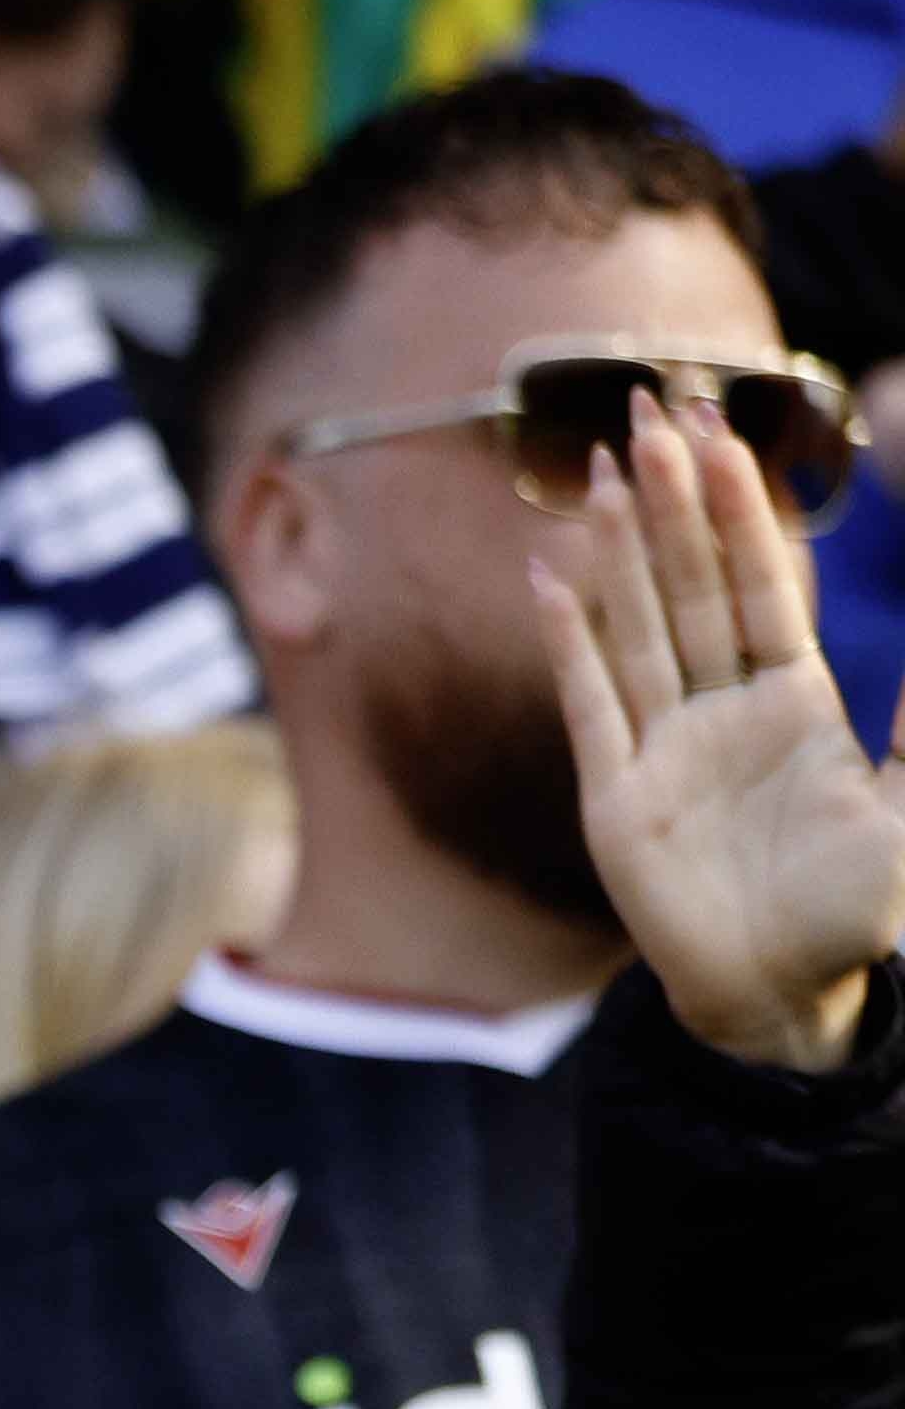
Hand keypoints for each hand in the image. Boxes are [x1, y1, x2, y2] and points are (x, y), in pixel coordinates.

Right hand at [544, 383, 903, 1070]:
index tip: (722, 436)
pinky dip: (570, 642)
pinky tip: (552, 579)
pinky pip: (590, 703)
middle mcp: (722, 710)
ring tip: (599, 470)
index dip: (740, 512)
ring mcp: (663, 747)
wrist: (782, 996)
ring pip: (637, 625)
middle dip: (672, 501)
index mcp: (795, 702)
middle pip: (692, 585)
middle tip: (652, 412)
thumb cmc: (855, 912)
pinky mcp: (616, 794)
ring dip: (616, 549)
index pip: (761, 584)